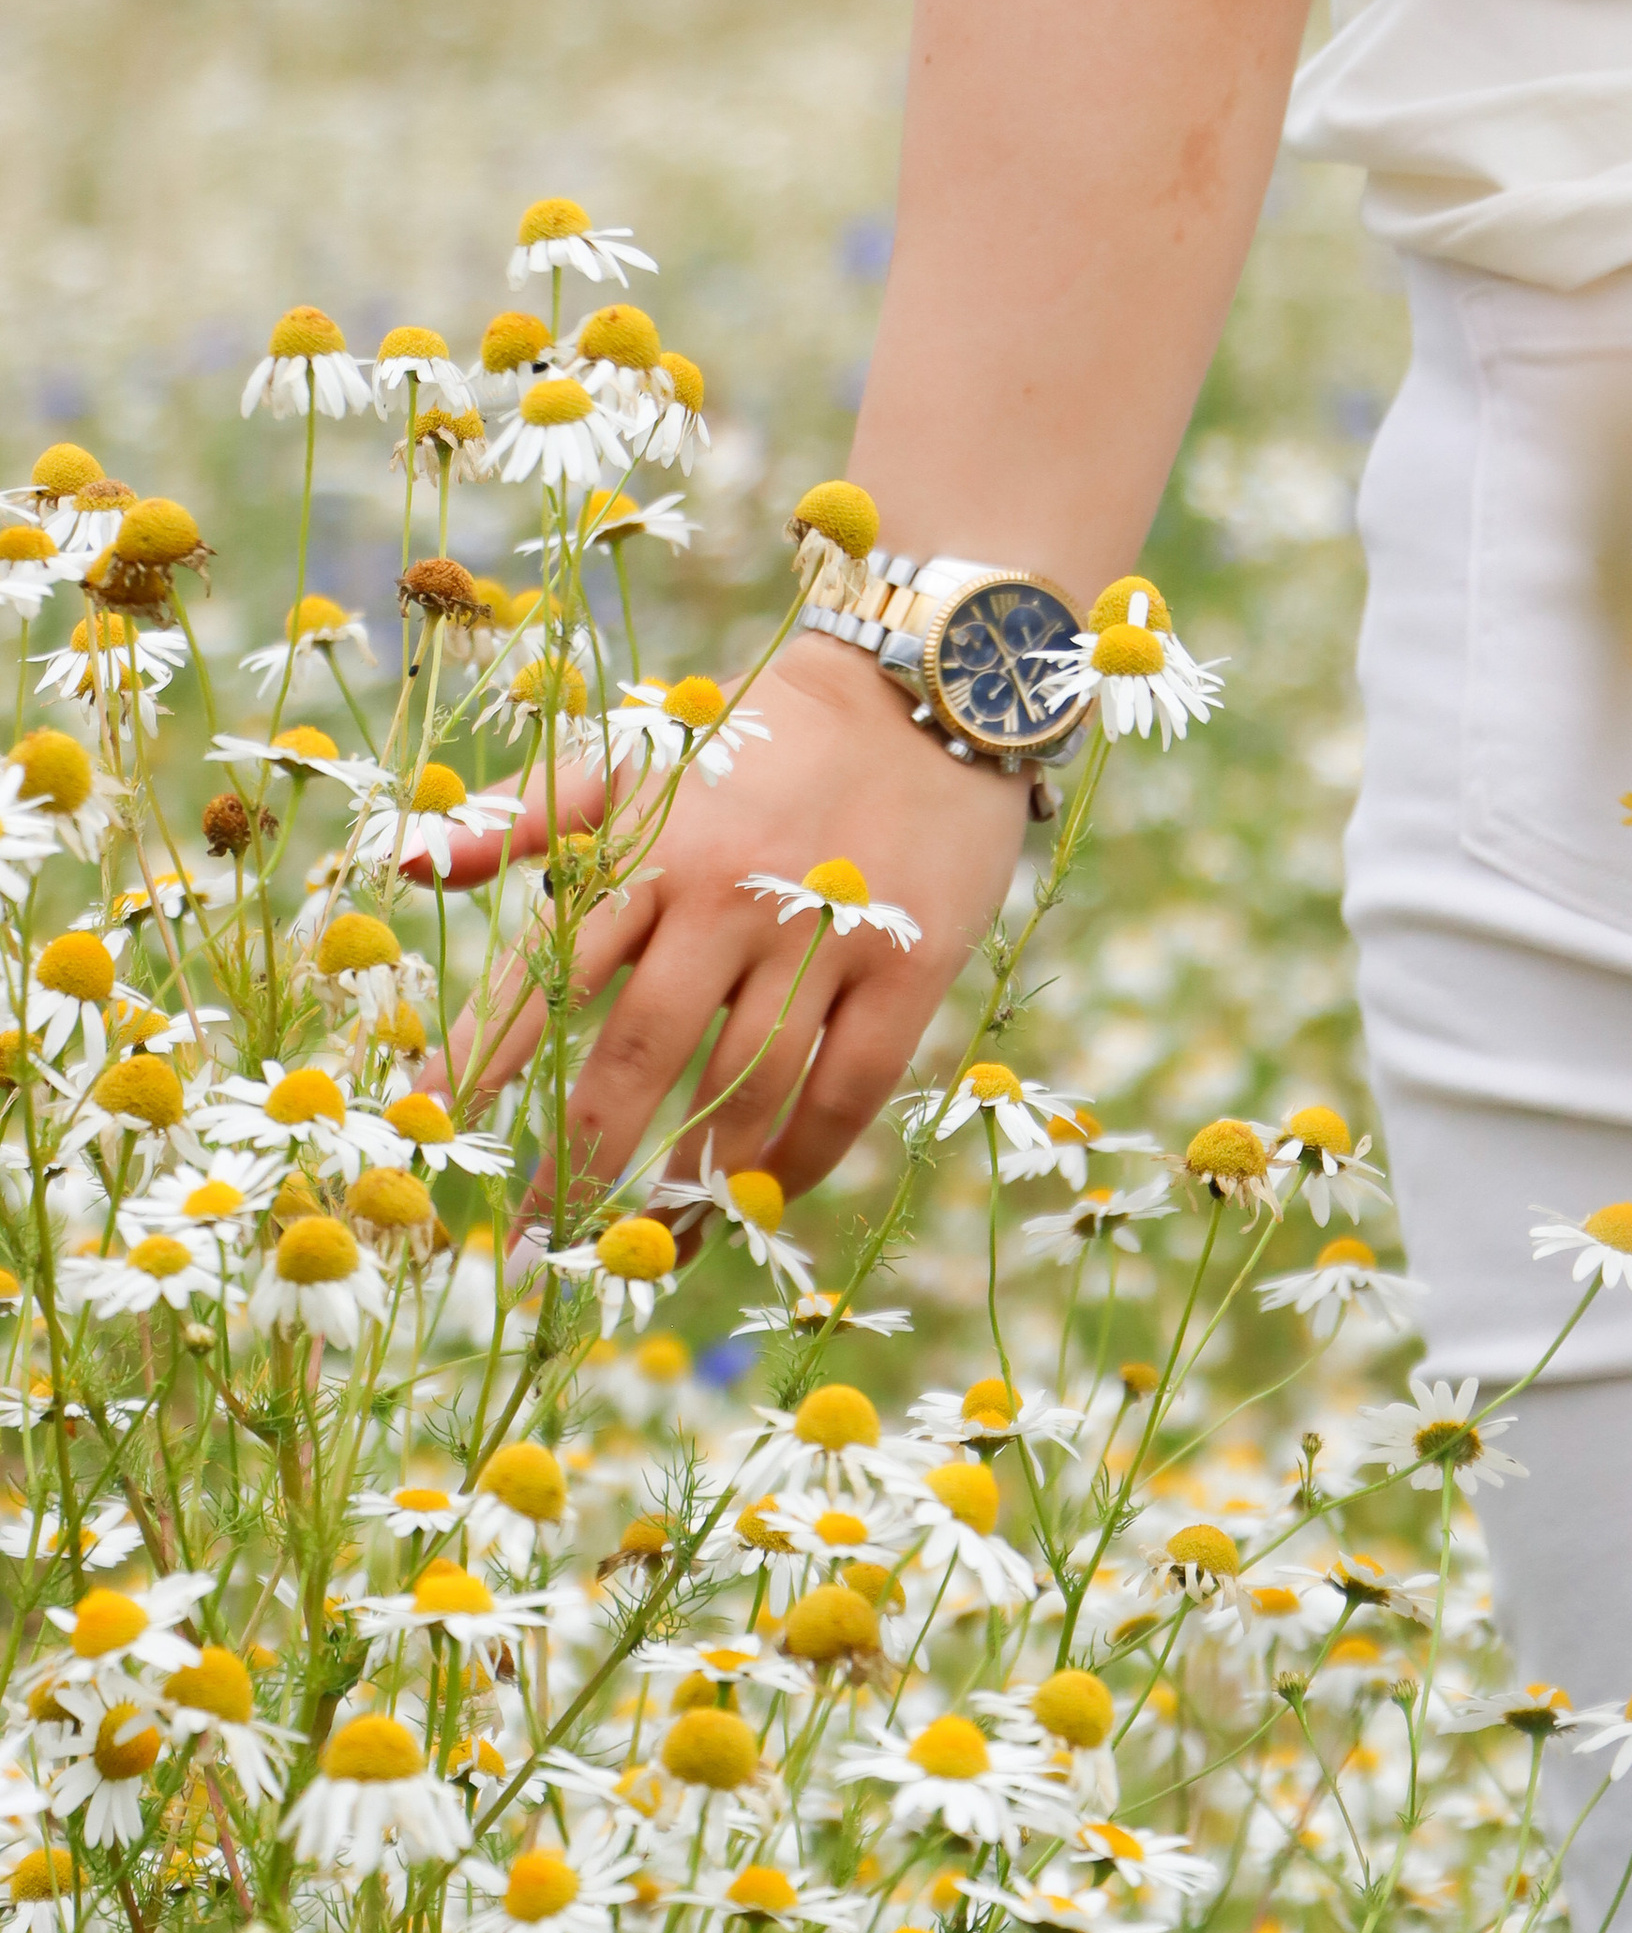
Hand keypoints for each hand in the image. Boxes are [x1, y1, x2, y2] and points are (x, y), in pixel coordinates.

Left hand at [428, 635, 1030, 1214]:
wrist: (926, 687)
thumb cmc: (762, 735)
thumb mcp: (639, 758)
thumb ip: (525, 817)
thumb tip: (404, 860)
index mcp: (653, 849)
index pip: (549, 974)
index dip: (485, 1060)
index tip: (434, 1136)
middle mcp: (731, 895)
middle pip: (641, 1056)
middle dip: (580, 1162)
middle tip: (540, 1245)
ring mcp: (826, 935)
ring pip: (746, 1092)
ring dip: (690, 1184)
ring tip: (644, 1244)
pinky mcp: (911, 965)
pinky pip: (847, 1092)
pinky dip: (799, 1161)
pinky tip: (758, 1199)